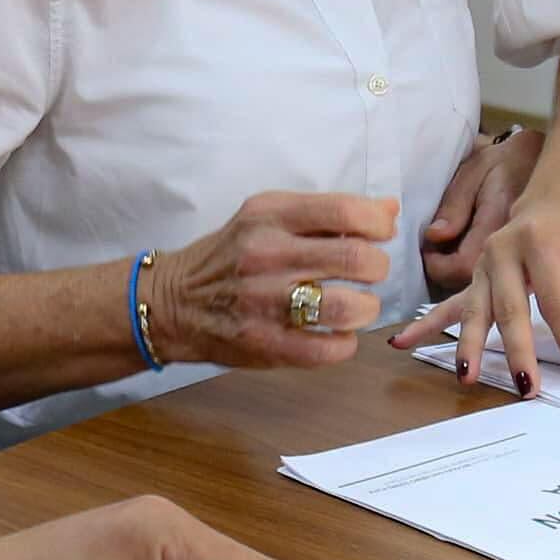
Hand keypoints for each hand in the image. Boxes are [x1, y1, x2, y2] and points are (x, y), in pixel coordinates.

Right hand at [151, 193, 395, 369]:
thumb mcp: (267, 217)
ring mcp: (265, 302)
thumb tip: (387, 210)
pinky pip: (328, 349)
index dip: (377, 223)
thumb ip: (325, 214)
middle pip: (356, 257)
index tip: (379, 234)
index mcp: (270, 216)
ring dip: (367, 308)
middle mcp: (267, 255)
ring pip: (348, 306)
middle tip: (369, 272)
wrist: (172, 302)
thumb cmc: (229, 256)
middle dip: (378, 266)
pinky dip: (344, 343)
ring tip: (358, 306)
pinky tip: (337, 334)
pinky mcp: (265, 343)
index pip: (345, 211)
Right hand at [391, 189, 559, 395]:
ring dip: (469, 346)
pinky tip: (400, 341)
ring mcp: (483, 266)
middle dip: (518, 352)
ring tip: (467, 376)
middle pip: (510, 310)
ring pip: (474, 311)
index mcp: (539, 244)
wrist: (554, 202)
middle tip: (527, 387)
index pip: (556, 301)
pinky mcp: (473, 279)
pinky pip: (449, 305)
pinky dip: (425, 325)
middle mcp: (504, 253)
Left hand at [421, 130, 543, 289]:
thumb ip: (455, 204)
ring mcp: (524, 262)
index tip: (427, 248)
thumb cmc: (507, 162)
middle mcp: (514, 251)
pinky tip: (468, 260)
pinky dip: (478, 281)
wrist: (544, 160)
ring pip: (488, 292)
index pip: (461, 266)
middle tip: (436, 253)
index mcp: (498, 226)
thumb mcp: (476, 170)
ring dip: (461, 281)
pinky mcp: (527, 266)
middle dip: (447, 276)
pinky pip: (499, 285)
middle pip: (475, 290)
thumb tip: (435, 235)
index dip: (436, 264)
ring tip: (450, 254)